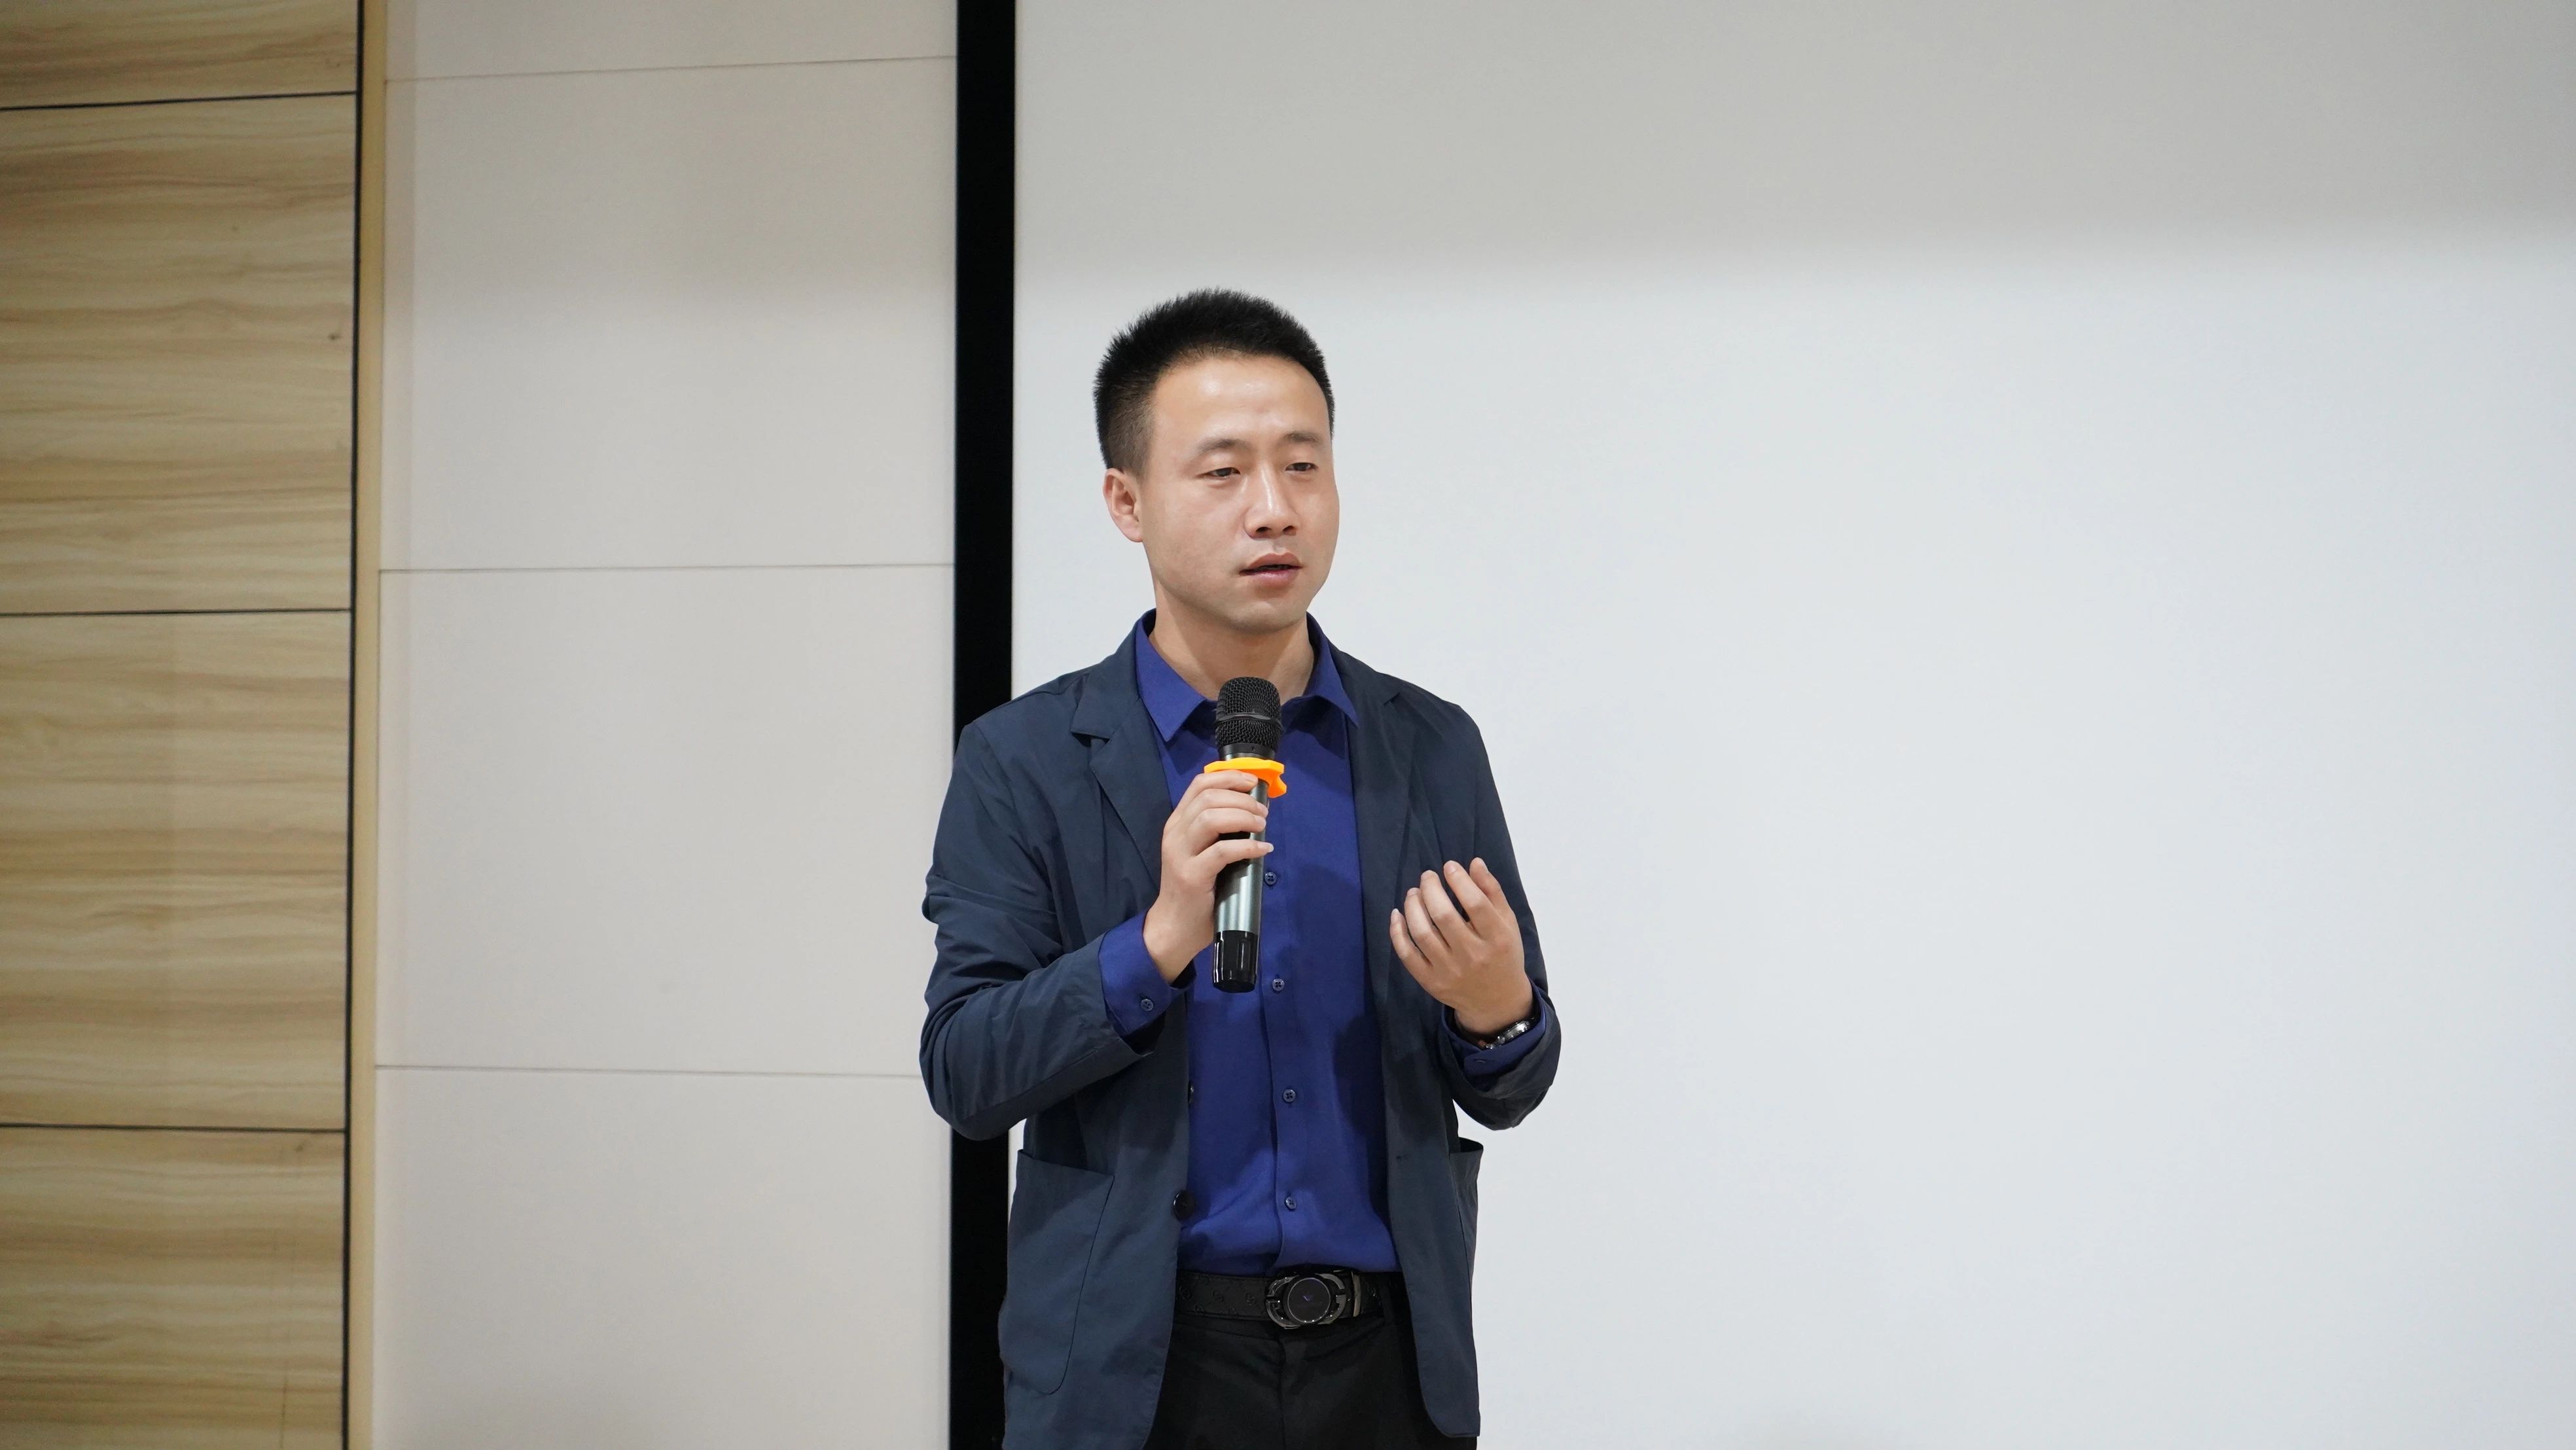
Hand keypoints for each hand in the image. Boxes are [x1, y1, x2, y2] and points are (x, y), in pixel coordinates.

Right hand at [1140, 770, 1273, 981]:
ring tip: (1262, 825)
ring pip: (1212, 818)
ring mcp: (1181, 854)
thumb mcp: (1198, 851)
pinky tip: (1262, 848)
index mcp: (1177, 823)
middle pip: (1208, 797)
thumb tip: (1252, 811)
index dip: (1229, 777)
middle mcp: (1175, 833)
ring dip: (1244, 817)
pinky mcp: (1192, 876)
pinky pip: (1222, 851)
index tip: (1252, 782)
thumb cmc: (1193, 888)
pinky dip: (1248, 846)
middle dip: (1242, 799)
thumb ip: (1215, 831)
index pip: (1199, 785)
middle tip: (1263, 812)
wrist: (1173, 926)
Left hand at [1389, 858, 1534, 1037]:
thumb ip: (1492, 892)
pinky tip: (1398, 914)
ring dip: (1413, 906)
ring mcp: (1449, 971)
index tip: (1449, 867)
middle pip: (1444, 916)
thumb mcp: (1507, 923)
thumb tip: (1474, 863)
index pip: (1476, 904)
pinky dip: (1397, 932)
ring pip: (1422, 933)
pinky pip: (1407, 954)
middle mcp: (1473, 956)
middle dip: (1431, 889)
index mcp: (1497, 939)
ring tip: (1414, 892)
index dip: (1460, 881)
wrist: (1496, 1001)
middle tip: (1427, 876)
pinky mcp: (1431, 982)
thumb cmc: (1503, 954)